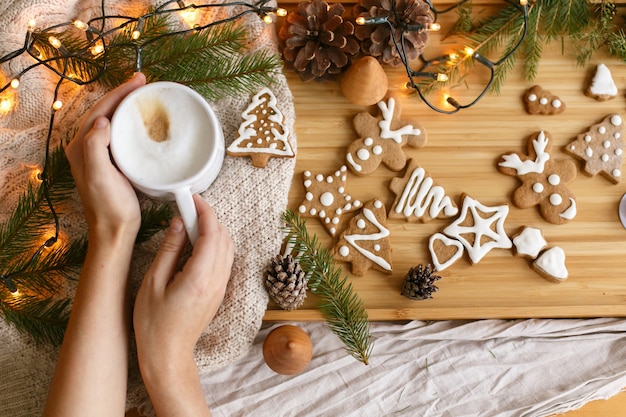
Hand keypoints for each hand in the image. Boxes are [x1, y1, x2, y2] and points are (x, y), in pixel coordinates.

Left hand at [65, 72, 145, 239]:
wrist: (115, 230)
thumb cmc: (108, 206)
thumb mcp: (99, 175)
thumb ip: (95, 146)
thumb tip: (103, 120)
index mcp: (81, 147)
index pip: (99, 110)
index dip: (118, 93)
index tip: (138, 82)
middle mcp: (87, 148)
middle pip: (105, 111)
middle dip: (123, 95)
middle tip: (144, 83)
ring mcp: (100, 155)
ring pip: (113, 122)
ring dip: (128, 107)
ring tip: (145, 96)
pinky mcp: (113, 163)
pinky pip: (121, 135)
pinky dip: (132, 124)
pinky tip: (144, 123)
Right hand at [134, 195, 233, 371]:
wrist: (167, 355)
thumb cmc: (153, 324)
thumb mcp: (152, 283)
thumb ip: (168, 249)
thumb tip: (179, 222)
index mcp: (199, 278)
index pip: (212, 234)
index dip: (204, 211)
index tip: (192, 198)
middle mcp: (217, 281)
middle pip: (224, 237)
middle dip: (210, 217)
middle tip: (188, 208)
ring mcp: (221, 287)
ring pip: (228, 248)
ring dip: (214, 230)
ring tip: (190, 222)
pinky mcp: (219, 292)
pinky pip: (225, 260)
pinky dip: (216, 244)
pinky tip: (196, 243)